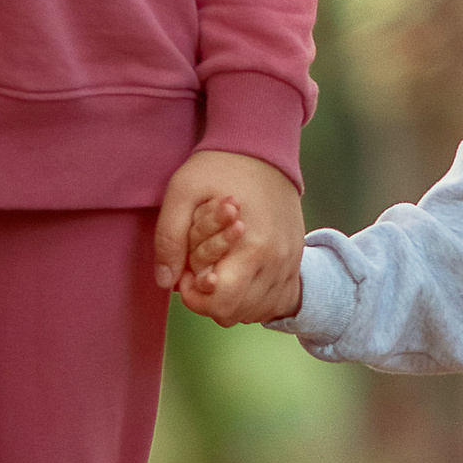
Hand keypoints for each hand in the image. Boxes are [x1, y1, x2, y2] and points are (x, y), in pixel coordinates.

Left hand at [155, 150, 302, 325]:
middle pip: (238, 313)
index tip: (187, 274)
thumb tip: (166, 281)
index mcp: (252, 247)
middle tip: (200, 272)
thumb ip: (170, 238)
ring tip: (220, 273)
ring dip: (234, 302)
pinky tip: (241, 280)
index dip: (196, 297)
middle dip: (211, 300)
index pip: (222, 304)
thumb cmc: (219, 169)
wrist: (262, 149)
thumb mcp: (181, 193)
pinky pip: (278, 301)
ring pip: (258, 312)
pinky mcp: (296, 260)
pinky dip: (257, 300)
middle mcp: (277, 261)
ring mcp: (290, 262)